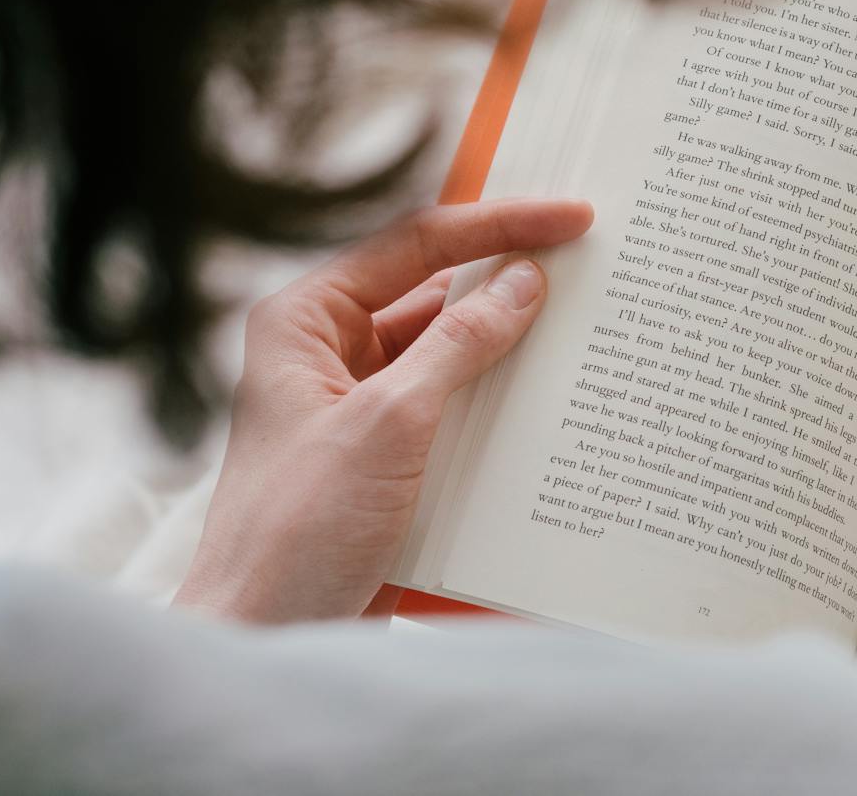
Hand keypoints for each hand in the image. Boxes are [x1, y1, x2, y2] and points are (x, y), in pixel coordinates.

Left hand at [174, 197, 592, 623]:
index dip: (497, 226)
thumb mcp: (388, 424)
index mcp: (305, 322)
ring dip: (511, 347)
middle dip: (509, 281)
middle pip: (434, 293)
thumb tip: (523, 284)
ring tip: (587, 329)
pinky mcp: (387, 459)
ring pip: (450, 354)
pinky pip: (454, 410)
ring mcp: (358, 408)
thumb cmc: (295, 531)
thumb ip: (458, 345)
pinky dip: (501, 404)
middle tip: (590, 262)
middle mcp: (328, 354)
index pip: (413, 245)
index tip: (569, 218)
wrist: (265, 638)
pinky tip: (555, 404)